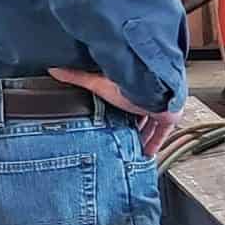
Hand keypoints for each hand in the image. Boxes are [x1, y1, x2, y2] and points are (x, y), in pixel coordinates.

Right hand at [50, 67, 176, 157]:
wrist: (157, 88)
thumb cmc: (132, 81)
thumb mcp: (100, 83)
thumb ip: (79, 78)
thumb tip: (56, 70)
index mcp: (133, 84)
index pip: (125, 96)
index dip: (119, 106)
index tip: (112, 116)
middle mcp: (148, 95)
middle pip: (139, 111)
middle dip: (131, 123)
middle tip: (121, 136)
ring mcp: (160, 107)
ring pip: (151, 123)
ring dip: (142, 135)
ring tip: (131, 147)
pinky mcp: (168, 118)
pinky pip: (161, 134)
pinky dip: (154, 144)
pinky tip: (146, 154)